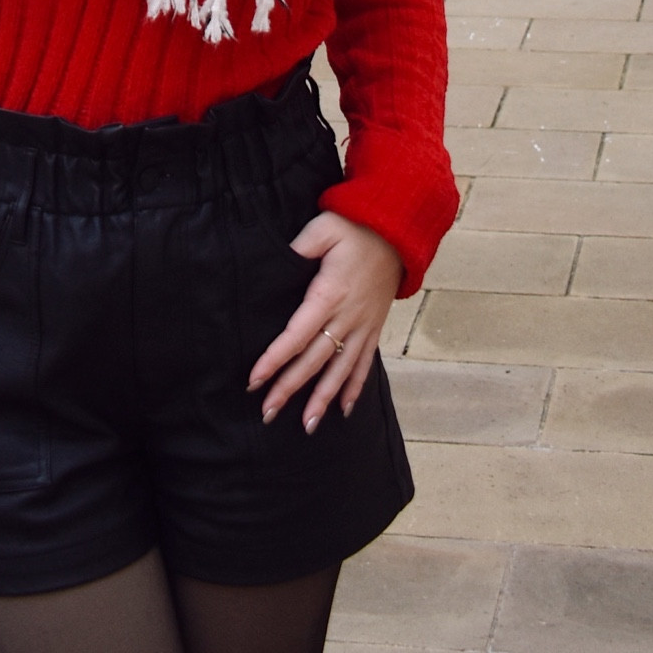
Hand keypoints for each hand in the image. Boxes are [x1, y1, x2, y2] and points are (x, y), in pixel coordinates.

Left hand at [247, 213, 403, 433]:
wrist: (398, 233)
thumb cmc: (355, 227)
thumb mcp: (325, 226)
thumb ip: (301, 244)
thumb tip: (282, 260)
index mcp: (330, 293)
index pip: (297, 334)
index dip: (275, 359)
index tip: (255, 380)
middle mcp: (347, 316)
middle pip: (314, 360)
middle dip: (289, 387)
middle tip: (267, 412)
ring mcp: (363, 326)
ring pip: (340, 370)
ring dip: (322, 399)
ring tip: (306, 425)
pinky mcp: (374, 328)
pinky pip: (364, 364)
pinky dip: (355, 388)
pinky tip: (344, 411)